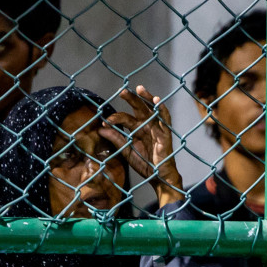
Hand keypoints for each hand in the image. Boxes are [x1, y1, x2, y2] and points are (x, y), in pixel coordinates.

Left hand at [102, 85, 183, 206]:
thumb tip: (101, 129)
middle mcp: (147, 126)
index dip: (115, 119)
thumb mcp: (127, 151)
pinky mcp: (165, 134)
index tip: (105, 123)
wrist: (158, 178)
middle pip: (139, 108)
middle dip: (131, 99)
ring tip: (140, 89)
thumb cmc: (145, 165)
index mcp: (137, 130)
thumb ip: (116, 140)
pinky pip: (165, 119)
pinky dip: (161, 109)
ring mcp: (157, 129)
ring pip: (152, 109)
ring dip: (146, 98)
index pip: (125, 118)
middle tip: (122, 91)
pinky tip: (156, 101)